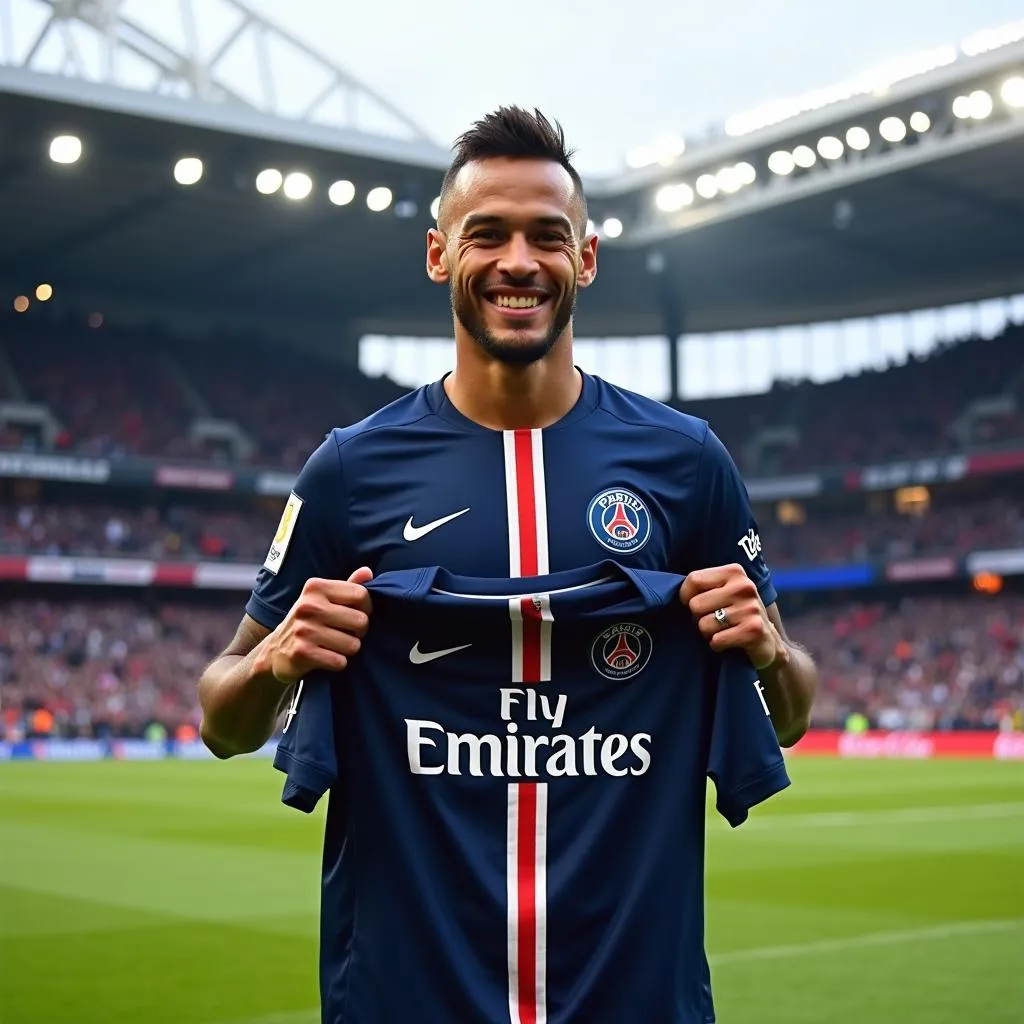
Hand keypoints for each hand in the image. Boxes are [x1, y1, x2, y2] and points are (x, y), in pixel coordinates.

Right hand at [265, 567, 372, 685]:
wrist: (275, 651)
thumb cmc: (308, 622)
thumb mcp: (324, 599)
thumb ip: (348, 586)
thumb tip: (367, 571)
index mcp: (315, 587)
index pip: (360, 594)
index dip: (367, 608)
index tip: (357, 614)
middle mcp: (308, 606)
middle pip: (361, 621)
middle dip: (359, 633)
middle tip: (346, 634)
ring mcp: (304, 630)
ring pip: (353, 645)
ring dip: (348, 650)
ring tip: (335, 646)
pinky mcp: (301, 653)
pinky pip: (340, 662)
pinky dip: (338, 663)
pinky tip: (326, 658)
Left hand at [679, 564, 782, 670]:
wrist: (768, 642)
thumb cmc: (735, 613)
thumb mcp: (723, 591)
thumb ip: (701, 586)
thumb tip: (666, 589)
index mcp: (734, 572)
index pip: (693, 580)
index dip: (686, 597)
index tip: (693, 604)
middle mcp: (744, 586)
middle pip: (695, 605)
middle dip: (699, 618)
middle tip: (714, 620)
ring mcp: (751, 608)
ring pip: (704, 625)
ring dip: (709, 633)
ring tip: (723, 630)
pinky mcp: (754, 630)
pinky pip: (716, 640)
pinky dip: (718, 645)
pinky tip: (729, 641)